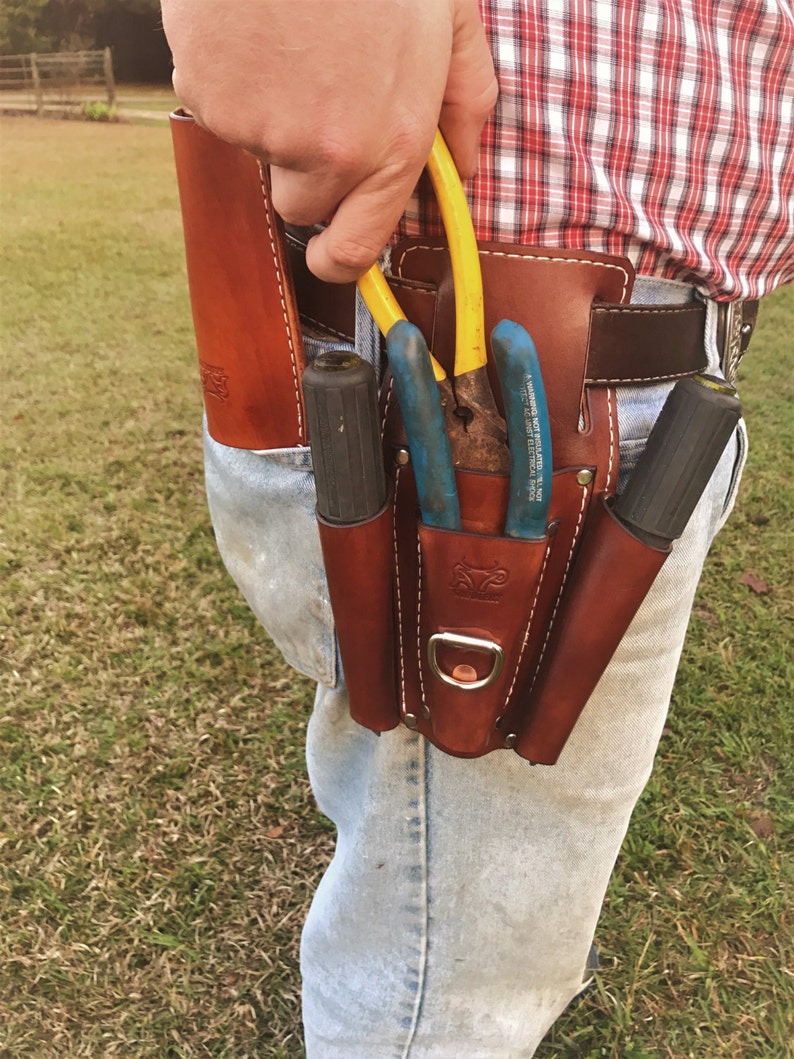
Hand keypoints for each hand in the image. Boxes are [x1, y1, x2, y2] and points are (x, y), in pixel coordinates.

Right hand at [162, 0, 496, 281]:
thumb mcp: (452, 18)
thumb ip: (467, 100)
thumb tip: (467, 164)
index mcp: (389, 144)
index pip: (355, 250)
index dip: (341, 260)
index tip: (333, 256)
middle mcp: (324, 153)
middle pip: (301, 205)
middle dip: (307, 169)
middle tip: (318, 97)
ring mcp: (259, 129)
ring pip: (259, 150)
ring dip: (270, 113)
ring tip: (290, 40)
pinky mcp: (206, 96)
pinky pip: (216, 108)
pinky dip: (230, 78)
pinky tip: (253, 29)